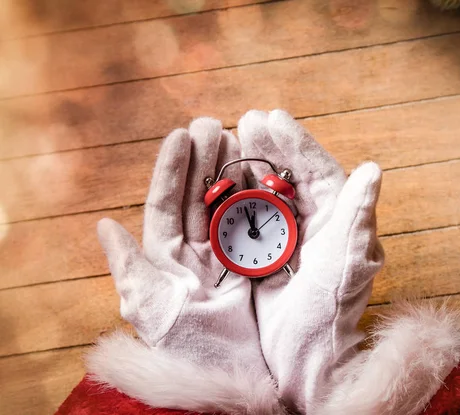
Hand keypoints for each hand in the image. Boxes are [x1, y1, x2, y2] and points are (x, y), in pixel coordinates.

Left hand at [87, 119, 280, 413]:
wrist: (244, 377)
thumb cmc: (194, 347)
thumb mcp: (154, 310)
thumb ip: (130, 269)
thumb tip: (103, 226)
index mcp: (165, 261)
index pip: (164, 206)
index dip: (170, 169)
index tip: (180, 134)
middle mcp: (194, 255)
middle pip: (196, 198)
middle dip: (202, 160)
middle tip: (212, 124)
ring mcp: (226, 257)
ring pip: (225, 205)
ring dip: (228, 171)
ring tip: (235, 136)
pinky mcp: (254, 264)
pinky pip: (253, 224)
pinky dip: (255, 198)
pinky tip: (260, 174)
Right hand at [239, 110, 459, 413]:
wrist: (303, 361)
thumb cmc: (329, 313)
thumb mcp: (344, 263)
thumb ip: (357, 216)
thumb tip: (373, 167)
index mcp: (340, 222)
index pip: (320, 172)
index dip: (298, 143)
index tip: (273, 117)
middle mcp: (317, 226)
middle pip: (292, 177)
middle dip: (271, 147)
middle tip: (247, 120)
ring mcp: (290, 240)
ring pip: (269, 193)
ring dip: (251, 166)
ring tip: (230, 138)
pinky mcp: (267, 256)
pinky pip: (250, 218)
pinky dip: (236, 198)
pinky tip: (219, 180)